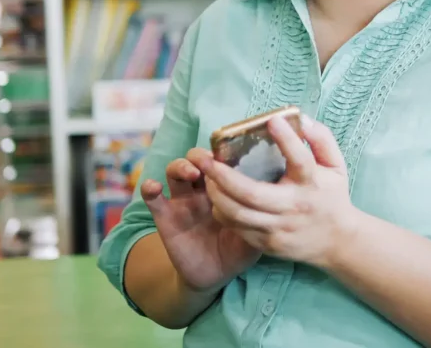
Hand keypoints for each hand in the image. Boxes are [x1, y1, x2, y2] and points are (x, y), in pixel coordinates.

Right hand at [141, 150, 261, 293]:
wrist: (214, 276)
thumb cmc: (238, 251)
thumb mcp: (255, 234)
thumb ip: (263, 218)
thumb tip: (280, 202)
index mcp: (226, 189)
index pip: (222, 161)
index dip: (224, 153)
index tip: (232, 153)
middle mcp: (203, 189)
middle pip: (197, 160)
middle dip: (200, 155)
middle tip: (209, 161)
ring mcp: (183, 201)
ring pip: (175, 171)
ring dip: (180, 166)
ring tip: (190, 173)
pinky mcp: (166, 217)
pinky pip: (153, 199)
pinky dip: (150, 189)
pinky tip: (153, 188)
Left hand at [194, 114, 360, 268]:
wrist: (338, 242)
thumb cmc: (332, 196)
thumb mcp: (335, 165)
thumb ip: (321, 139)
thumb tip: (301, 120)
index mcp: (312, 184)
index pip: (300, 161)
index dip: (287, 140)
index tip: (272, 120)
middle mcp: (293, 207)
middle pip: (252, 193)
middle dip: (223, 176)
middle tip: (204, 159)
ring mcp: (279, 228)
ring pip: (238, 214)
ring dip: (216, 195)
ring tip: (206, 178)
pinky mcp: (268, 244)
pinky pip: (238, 228)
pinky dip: (223, 212)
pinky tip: (217, 198)